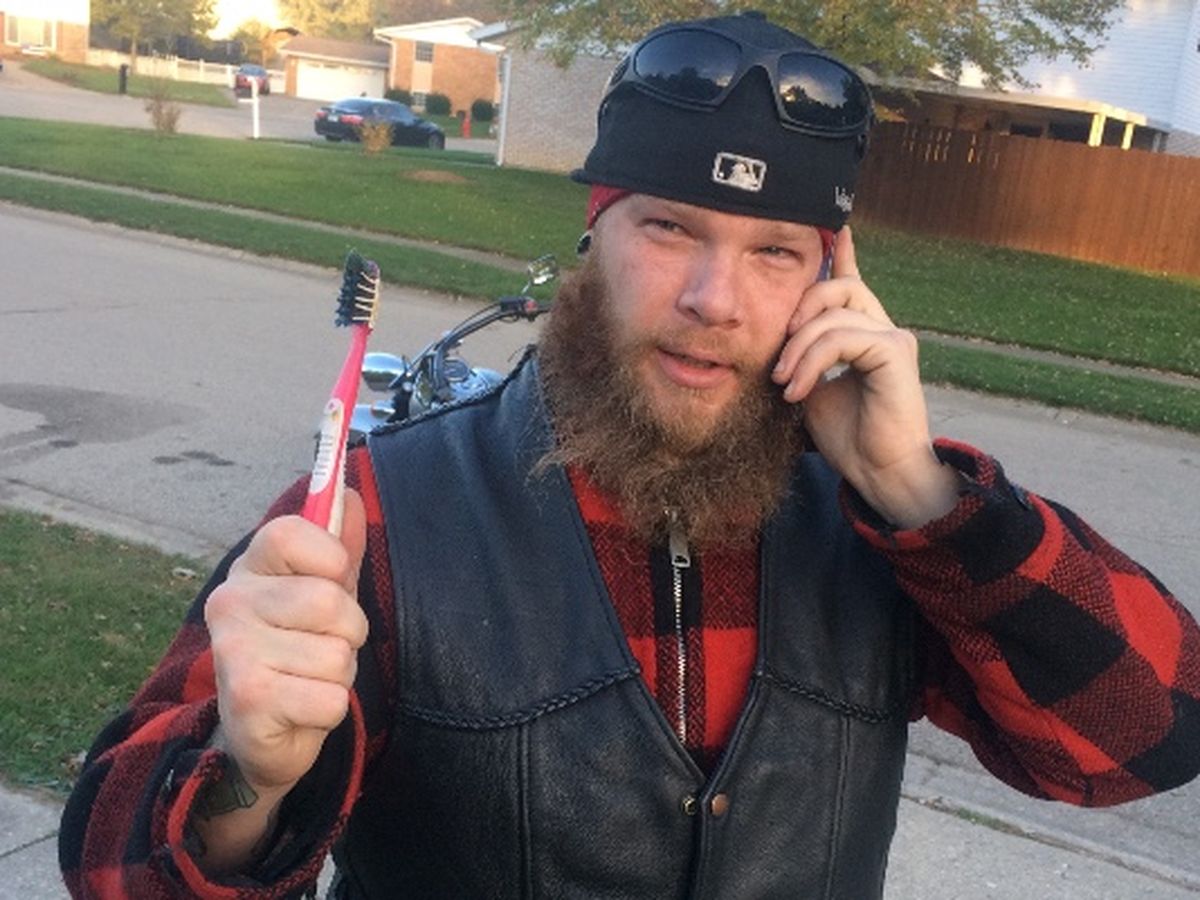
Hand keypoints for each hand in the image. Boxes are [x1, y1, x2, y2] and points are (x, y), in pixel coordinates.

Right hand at [204, 489, 368, 795]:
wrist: (261, 731)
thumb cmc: (299, 648)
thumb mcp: (324, 590)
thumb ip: (340, 545)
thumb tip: (350, 493)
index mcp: (251, 567)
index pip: (290, 531)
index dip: (330, 557)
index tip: (331, 579)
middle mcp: (230, 601)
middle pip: (330, 601)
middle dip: (348, 632)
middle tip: (322, 646)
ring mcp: (232, 651)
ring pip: (336, 655)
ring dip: (338, 674)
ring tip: (308, 679)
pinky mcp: (246, 699)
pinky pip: (329, 698)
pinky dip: (329, 710)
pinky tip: (300, 708)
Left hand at [771, 228, 959, 527]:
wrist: (878, 472)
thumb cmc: (847, 436)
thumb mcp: (811, 387)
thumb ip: (801, 357)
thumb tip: (773, 340)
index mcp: (862, 333)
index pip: (851, 283)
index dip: (843, 254)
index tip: (835, 227)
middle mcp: (882, 328)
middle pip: (838, 287)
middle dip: (799, 310)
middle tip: (777, 357)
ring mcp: (892, 337)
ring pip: (832, 315)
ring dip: (797, 350)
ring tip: (783, 384)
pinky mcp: (895, 352)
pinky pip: (842, 338)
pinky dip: (812, 362)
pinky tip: (798, 390)